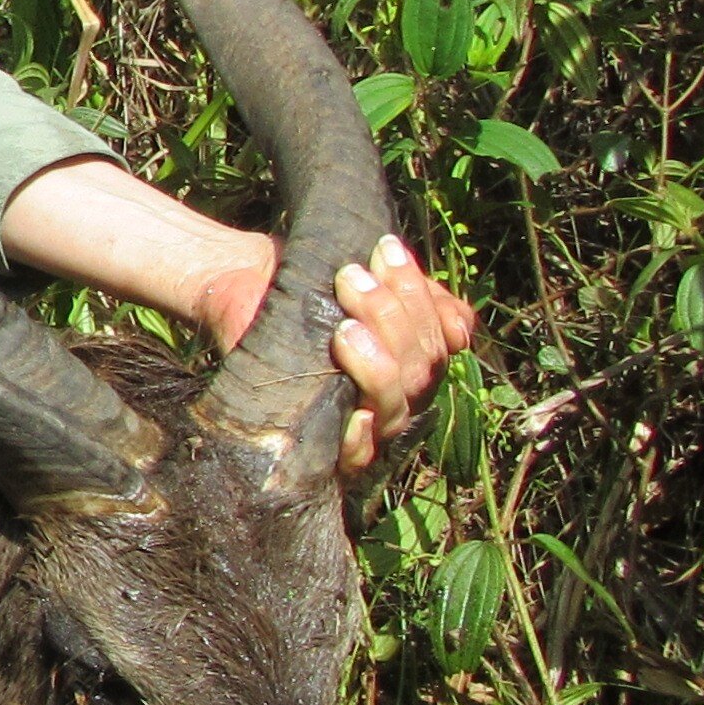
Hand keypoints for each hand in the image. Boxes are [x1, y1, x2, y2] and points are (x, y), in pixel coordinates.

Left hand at [208, 230, 478, 475]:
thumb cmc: (307, 282)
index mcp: (414, 352)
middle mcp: (396, 391)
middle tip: (351, 278)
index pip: (441, 335)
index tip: (384, 250)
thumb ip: (416, 296)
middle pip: (420, 368)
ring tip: (345, 328)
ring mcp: (365, 422)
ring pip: (395, 405)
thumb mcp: (366, 278)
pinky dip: (360, 433)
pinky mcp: (326, 446)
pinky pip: (360, 455)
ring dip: (376, 365)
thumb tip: (461, 327)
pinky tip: (354, 414)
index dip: (418, 296)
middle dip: (391, 318)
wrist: (242, 283)